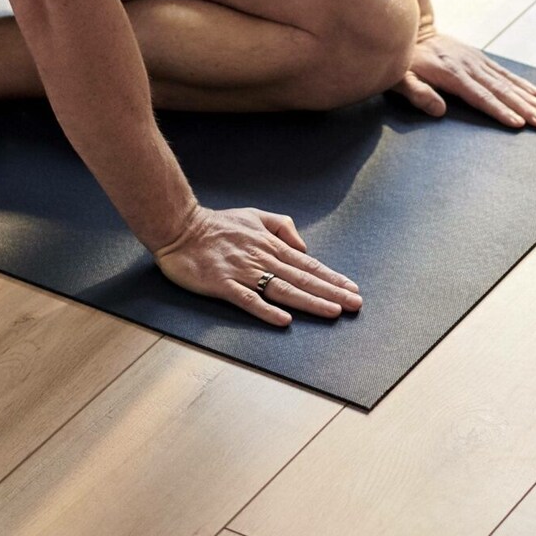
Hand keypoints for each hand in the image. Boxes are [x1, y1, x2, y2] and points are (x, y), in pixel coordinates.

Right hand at [153, 205, 362, 326]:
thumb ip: (281, 226)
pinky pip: (248, 299)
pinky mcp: (223, 284)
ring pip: (283, 289)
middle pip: (303, 278)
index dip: (332, 277)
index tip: (352, 289)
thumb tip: (303, 245)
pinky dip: (266, 310)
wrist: (180, 227)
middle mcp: (262, 259)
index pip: (308, 264)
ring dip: (310, 301)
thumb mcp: (254, 215)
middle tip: (355, 305)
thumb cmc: (217, 223)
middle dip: (332, 292)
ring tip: (333, 312)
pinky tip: (284, 320)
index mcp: (271, 245)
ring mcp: (243, 272)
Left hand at [394, 16, 535, 128]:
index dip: (500, 111)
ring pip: (506, 81)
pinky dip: (520, 83)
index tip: (518, 123)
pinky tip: (534, 92)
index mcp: (452, 74)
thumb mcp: (401, 77)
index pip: (481, 97)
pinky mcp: (479, 57)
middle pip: (500, 90)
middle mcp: (469, 66)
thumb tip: (439, 110)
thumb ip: (418, 93)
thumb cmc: (404, 60)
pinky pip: (503, 72)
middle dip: (523, 107)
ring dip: (527, 98)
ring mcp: (476, 60)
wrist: (413, 28)